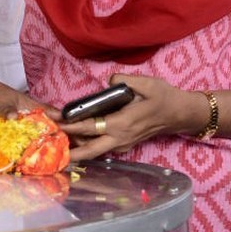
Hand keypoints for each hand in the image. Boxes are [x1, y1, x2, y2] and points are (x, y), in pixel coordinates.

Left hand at [64, 74, 198, 161]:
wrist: (180, 114)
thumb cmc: (164, 97)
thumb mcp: (147, 83)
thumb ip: (125, 80)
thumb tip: (108, 81)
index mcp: (122, 123)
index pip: (91, 126)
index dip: (71, 126)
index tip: (55, 123)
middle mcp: (120, 138)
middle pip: (89, 149)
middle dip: (69, 149)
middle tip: (50, 145)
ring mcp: (123, 144)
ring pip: (95, 151)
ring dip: (77, 148)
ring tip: (58, 142)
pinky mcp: (125, 145)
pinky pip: (103, 148)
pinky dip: (88, 145)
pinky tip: (77, 139)